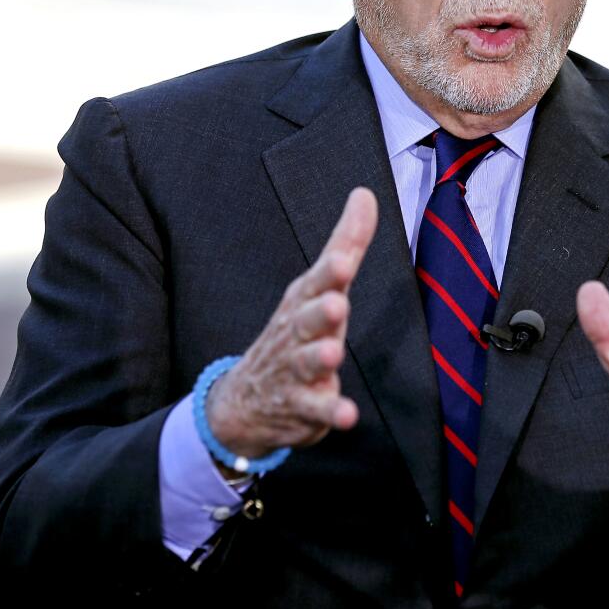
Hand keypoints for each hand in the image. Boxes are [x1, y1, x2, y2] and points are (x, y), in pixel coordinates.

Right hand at [205, 187, 377, 468]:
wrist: (245, 399)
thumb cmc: (295, 332)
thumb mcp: (320, 286)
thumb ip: (346, 243)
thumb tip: (364, 194)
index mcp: (305, 300)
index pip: (318, 281)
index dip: (331, 272)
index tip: (344, 261)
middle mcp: (297, 333)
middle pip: (308, 319)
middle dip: (320, 311)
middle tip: (336, 305)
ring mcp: (295, 370)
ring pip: (306, 363)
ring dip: (319, 359)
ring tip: (332, 356)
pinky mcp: (301, 405)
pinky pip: (315, 410)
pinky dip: (329, 413)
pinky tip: (346, 415)